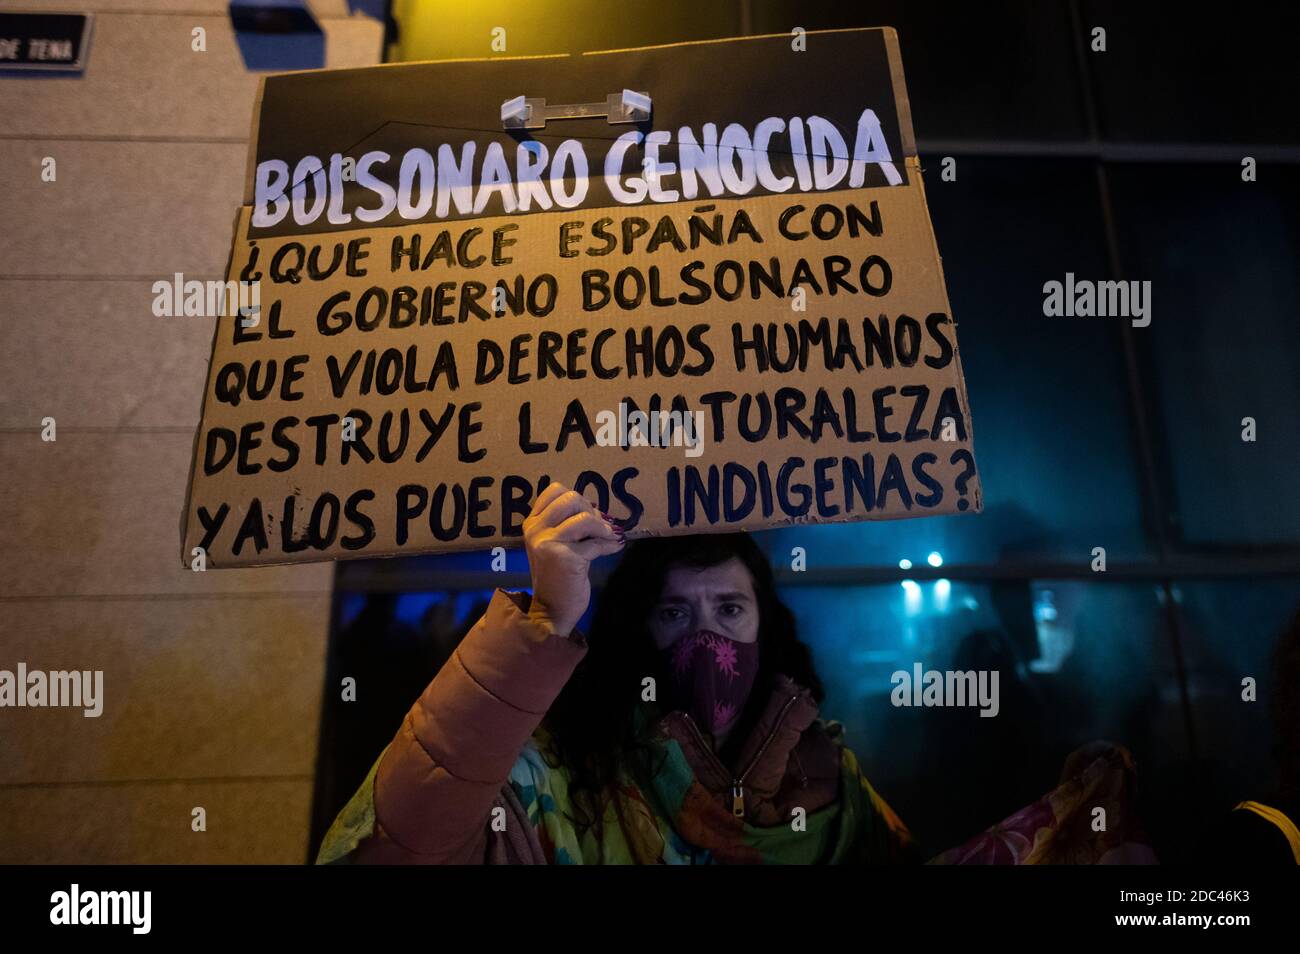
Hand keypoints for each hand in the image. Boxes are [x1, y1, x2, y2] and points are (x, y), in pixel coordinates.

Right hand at [522, 482, 623, 635]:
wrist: (552, 610)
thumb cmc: (558, 575)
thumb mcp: (556, 544)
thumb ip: (568, 524)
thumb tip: (598, 510)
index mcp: (532, 523)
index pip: (554, 490)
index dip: (576, 500)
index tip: (585, 516)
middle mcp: (536, 529)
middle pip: (571, 498)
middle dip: (591, 511)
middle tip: (598, 528)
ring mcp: (548, 542)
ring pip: (585, 517)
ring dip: (602, 527)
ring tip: (608, 537)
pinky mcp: (565, 557)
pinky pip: (596, 542)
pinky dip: (609, 544)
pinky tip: (615, 548)